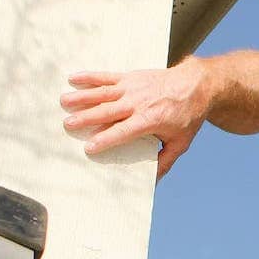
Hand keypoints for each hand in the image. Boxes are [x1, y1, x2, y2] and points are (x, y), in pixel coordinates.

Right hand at [60, 62, 207, 177]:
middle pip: (108, 112)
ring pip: (103, 93)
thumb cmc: (187, 116)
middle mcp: (138, 103)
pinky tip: (73, 78)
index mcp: (150, 120)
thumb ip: (165, 161)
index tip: (89, 147)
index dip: (106, 139)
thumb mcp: (181, 142)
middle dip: (87, 118)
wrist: (195, 85)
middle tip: (67, 125)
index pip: (124, 131)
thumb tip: (153, 182)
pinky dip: (89, 77)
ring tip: (63, 102)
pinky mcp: (130, 77)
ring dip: (82, 97)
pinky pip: (106, 76)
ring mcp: (132, 88)